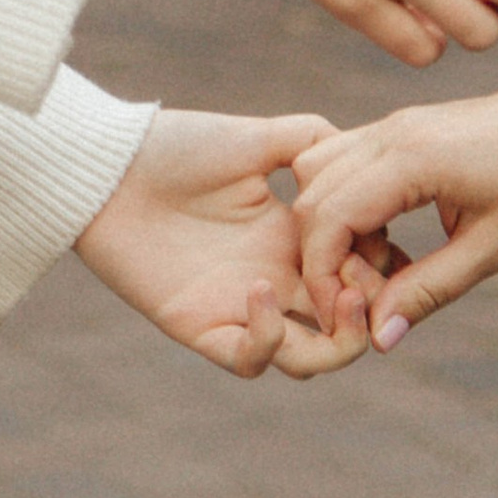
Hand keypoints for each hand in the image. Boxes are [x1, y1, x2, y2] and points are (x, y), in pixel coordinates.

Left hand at [74, 109, 365, 377]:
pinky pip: (250, 360)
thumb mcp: (257, 137)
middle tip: (366, 283)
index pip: (356, 273)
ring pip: (309, 359)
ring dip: (337, 339)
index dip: (381, 270)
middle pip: (346, 328)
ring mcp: (240, 308)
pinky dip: (268, 338)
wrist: (110, 165)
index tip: (387, 245)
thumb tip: (365, 163)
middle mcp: (276, 278)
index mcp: (294, 239)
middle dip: (369, 313)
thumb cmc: (176, 146)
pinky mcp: (201, 327)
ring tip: (340, 296)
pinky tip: (261, 290)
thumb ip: (314, 142)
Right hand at [290, 59, 497, 350]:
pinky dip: (350, 208)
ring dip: (334, 230)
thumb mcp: (495, 248)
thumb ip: (429, 290)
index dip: (322, 276)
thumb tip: (377, 338)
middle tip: (370, 298)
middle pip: (312, 197)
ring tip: (384, 270)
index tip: (348, 317)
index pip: (325, 219)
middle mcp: (391, 132)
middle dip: (323, 257)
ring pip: (320, 176)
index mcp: (411, 159)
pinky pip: (347, 165)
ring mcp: (394, 125)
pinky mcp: (403, 128)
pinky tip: (393, 242)